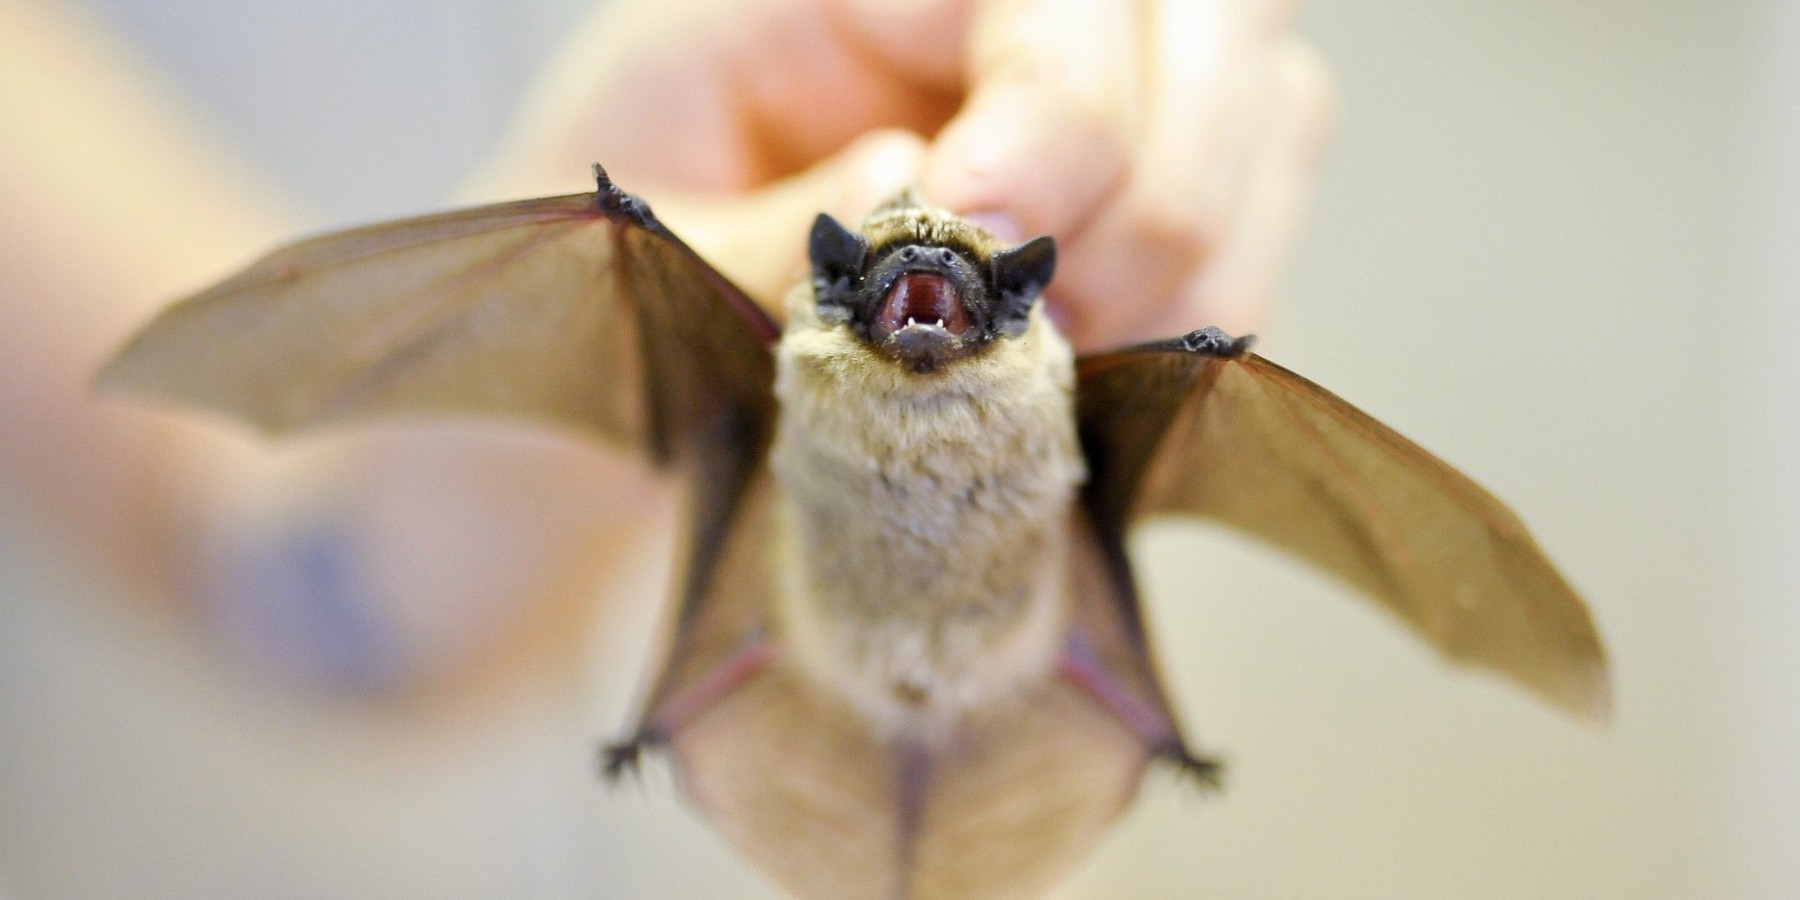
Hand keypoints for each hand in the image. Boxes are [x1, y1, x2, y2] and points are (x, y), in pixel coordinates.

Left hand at [476, 0, 1333, 350]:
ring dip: (1190, 260)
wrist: (634, 367)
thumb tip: (914, 212)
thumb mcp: (636, 260)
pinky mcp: (1141, 182)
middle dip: (1151, 189)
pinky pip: (1263, 209)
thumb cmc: (610, 283)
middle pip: (1207, 8)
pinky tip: (1100, 367)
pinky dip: (1208, 306)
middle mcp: (985, 3)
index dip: (1058, 99)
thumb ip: (761, 237)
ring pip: (1269, 103)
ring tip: (1058, 363)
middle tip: (1041, 327)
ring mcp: (1091, 82)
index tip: (988, 235)